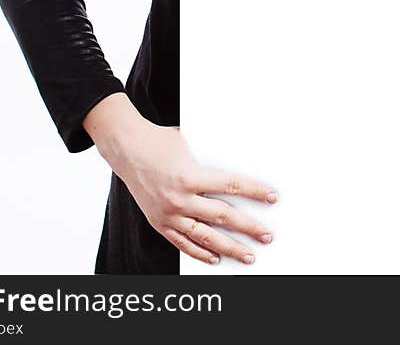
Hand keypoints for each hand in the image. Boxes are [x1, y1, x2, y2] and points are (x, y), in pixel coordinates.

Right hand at [102, 120, 278, 265]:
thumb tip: (237, 155)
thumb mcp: (190, 141)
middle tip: (267, 235)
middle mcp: (179, 199)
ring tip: (248, 255)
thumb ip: (211, 155)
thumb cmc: (160, 141)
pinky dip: (200, 252)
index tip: (272, 197)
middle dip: (248, 227)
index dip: (254, 192)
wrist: (126, 149)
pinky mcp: (159, 223)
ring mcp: (168, 214)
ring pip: (205, 237)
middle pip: (223, 217)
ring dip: (229, 247)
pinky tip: (215, 258)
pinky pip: (183, 243)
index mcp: (190, 176)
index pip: (231, 186)